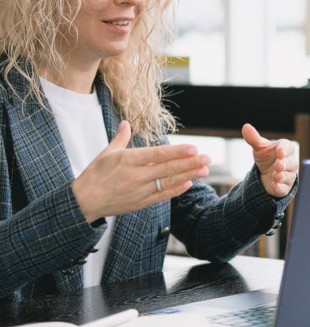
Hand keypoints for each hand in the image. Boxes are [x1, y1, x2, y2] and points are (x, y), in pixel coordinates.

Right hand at [72, 121, 211, 222]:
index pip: (158, 154)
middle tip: (208, 158)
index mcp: (128, 160)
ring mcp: (139, 191)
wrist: (84, 202)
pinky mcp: (140, 203)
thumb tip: (126, 123)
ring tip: (204, 170)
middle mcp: (136, 176)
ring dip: (188, 176)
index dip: (177, 151)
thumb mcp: (105, 153)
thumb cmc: (94, 175)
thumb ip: (120, 138)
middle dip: (190, 163)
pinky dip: (176, 190)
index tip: (194, 148)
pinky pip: (161, 196)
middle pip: (168, 168)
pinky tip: (189, 183)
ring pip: (168, 182)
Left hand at [241, 123, 297, 197]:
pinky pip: (284, 188)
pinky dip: (280, 187)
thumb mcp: (259, 148)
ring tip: (275, 175)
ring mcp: (288, 175)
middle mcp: (290, 162)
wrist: (265, 174)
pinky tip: (274, 185)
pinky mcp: (284, 187)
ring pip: (288, 176)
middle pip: (291, 163)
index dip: (285, 150)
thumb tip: (245, 127)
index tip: (280, 152)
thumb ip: (253, 138)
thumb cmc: (266, 157)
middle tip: (278, 165)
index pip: (288, 147)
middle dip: (285, 164)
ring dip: (282, 176)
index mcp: (285, 149)